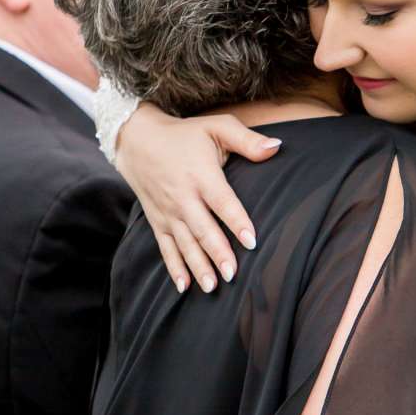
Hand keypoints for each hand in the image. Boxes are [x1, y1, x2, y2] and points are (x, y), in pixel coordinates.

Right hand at [116, 103, 282, 293]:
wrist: (138, 140)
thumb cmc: (185, 135)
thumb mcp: (217, 127)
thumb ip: (247, 140)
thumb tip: (277, 148)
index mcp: (201, 175)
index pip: (221, 201)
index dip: (236, 221)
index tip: (251, 241)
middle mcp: (183, 197)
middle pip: (203, 229)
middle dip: (217, 253)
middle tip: (233, 274)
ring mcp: (168, 212)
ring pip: (185, 244)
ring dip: (198, 266)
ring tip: (212, 287)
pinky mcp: (157, 221)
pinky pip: (165, 248)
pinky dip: (174, 267)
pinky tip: (183, 287)